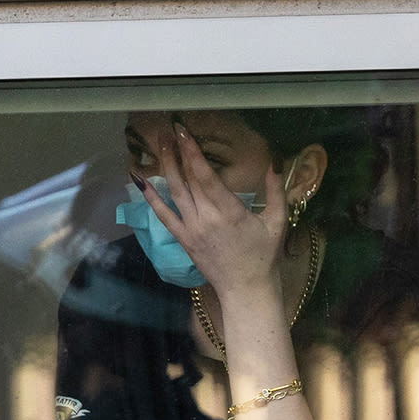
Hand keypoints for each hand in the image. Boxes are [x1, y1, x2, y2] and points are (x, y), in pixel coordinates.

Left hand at [137, 119, 287, 308]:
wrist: (246, 289)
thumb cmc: (264, 256)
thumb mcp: (277, 222)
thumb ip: (276, 191)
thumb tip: (274, 163)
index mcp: (229, 211)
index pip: (205, 175)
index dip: (192, 152)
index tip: (183, 132)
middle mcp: (206, 218)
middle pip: (187, 179)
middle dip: (177, 152)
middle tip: (168, 130)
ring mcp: (192, 229)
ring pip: (174, 192)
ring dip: (165, 166)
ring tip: (160, 145)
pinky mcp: (184, 239)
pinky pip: (164, 215)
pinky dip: (151, 198)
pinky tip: (141, 180)